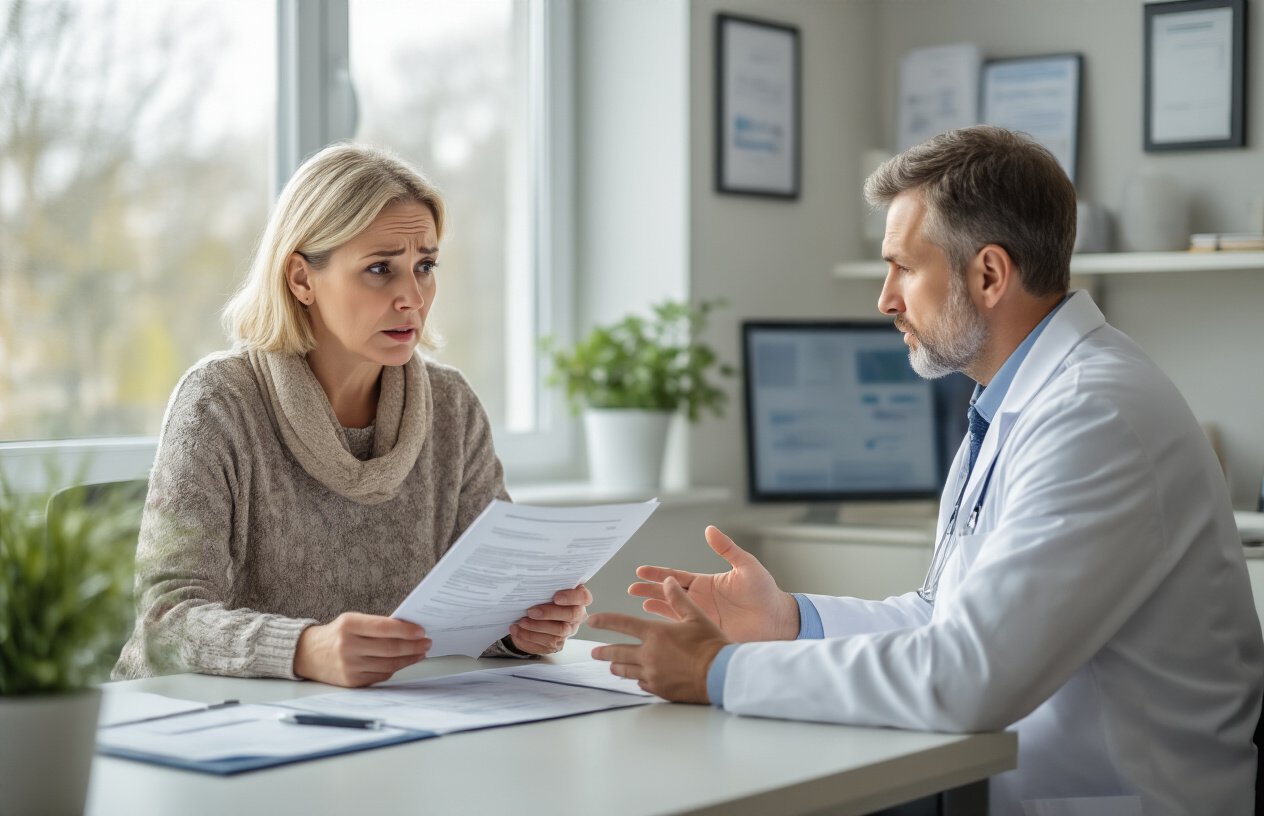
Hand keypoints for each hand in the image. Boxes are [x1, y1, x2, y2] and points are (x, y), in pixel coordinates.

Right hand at [293, 612, 429, 686]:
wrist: (307, 654)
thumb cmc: (337, 634)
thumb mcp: (352, 621)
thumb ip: (376, 625)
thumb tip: (409, 631)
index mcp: (349, 625)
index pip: (384, 628)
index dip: (406, 630)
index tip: (421, 631)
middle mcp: (348, 646)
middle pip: (390, 648)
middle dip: (413, 646)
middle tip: (427, 642)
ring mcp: (350, 666)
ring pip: (389, 665)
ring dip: (408, 659)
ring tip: (420, 652)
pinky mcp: (352, 681)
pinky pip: (381, 676)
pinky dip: (395, 669)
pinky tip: (404, 662)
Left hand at [508, 584, 591, 654]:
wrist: (531, 616)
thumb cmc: (541, 598)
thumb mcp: (544, 590)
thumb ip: (545, 587)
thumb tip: (531, 582)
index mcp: (577, 599)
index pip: (583, 597)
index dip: (571, 597)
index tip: (556, 597)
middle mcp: (576, 615)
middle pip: (571, 615)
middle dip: (550, 613)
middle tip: (531, 611)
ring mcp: (568, 631)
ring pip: (559, 632)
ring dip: (537, 627)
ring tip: (521, 622)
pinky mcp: (557, 644)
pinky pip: (546, 644)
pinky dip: (529, 637)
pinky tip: (518, 631)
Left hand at [589, 577, 729, 702]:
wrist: (721, 674)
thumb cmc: (711, 645)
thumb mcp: (696, 616)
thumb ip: (678, 599)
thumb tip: (668, 581)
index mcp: (655, 633)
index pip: (622, 624)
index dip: (604, 621)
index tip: (593, 620)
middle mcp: (649, 654)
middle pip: (618, 652)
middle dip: (604, 651)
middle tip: (594, 651)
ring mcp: (652, 674)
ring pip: (626, 670)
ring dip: (616, 667)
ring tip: (611, 666)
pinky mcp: (659, 689)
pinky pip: (641, 683)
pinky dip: (637, 679)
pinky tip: (637, 679)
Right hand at [628, 526, 797, 641]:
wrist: (778, 619)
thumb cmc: (765, 592)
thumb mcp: (746, 566)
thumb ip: (726, 549)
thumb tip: (710, 529)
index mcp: (707, 583)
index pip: (676, 576)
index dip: (658, 574)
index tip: (641, 571)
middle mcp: (701, 600)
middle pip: (668, 593)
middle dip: (649, 589)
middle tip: (631, 588)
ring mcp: (702, 617)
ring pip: (671, 610)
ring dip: (654, 606)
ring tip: (637, 603)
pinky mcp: (706, 633)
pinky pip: (682, 629)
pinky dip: (667, 626)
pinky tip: (654, 623)